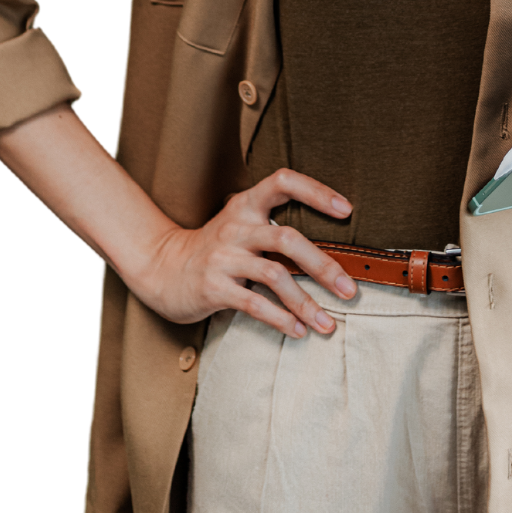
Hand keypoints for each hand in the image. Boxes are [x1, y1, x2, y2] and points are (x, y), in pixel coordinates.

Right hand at [133, 169, 357, 337]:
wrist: (161, 268)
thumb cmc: (215, 249)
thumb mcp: (241, 226)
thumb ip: (274, 229)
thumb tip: (331, 251)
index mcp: (246, 205)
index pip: (283, 182)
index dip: (316, 191)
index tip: (346, 209)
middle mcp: (236, 227)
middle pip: (287, 238)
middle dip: (323, 266)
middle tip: (350, 289)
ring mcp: (223, 257)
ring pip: (274, 275)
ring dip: (306, 302)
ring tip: (328, 323)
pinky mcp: (214, 287)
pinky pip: (254, 303)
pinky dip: (280, 319)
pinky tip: (298, 330)